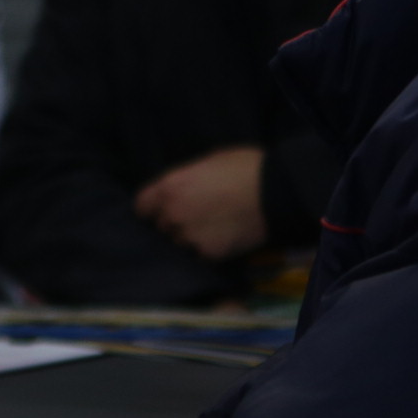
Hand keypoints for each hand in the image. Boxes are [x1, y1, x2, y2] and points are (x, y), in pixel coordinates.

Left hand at [135, 145, 269, 259]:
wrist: (276, 191)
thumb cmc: (244, 167)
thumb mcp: (207, 162)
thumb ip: (186, 179)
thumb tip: (179, 189)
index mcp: (169, 188)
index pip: (141, 208)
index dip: (152, 209)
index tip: (162, 210)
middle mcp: (173, 215)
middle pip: (162, 227)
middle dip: (174, 224)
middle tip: (197, 217)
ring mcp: (190, 237)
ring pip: (180, 244)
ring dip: (190, 239)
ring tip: (212, 229)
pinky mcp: (209, 254)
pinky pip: (201, 255)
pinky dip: (210, 250)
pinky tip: (225, 238)